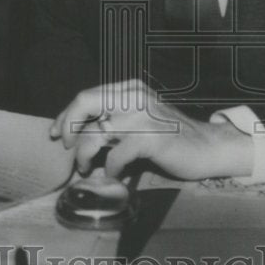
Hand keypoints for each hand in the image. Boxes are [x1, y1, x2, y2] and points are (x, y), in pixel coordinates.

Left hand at [49, 79, 254, 180]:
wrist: (208, 147)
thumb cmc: (172, 137)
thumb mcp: (142, 117)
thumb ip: (117, 117)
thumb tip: (79, 132)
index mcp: (131, 89)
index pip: (87, 95)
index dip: (67, 115)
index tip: (57, 134)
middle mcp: (135, 97)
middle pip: (84, 102)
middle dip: (68, 126)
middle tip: (67, 147)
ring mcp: (143, 116)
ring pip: (94, 135)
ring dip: (84, 157)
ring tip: (87, 169)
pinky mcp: (151, 139)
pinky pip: (115, 157)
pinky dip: (110, 171)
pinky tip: (116, 176)